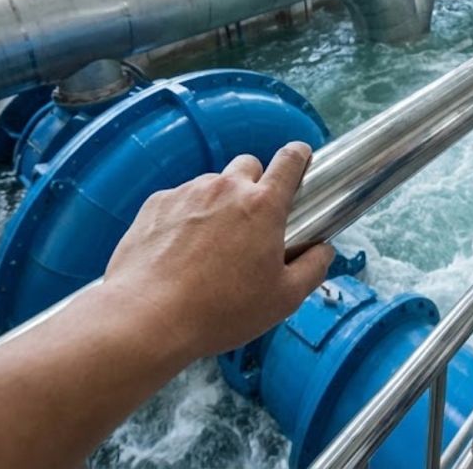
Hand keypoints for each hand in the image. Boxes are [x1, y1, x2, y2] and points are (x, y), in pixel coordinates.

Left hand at [99, 142, 334, 360]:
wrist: (149, 316)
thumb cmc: (220, 310)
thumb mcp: (284, 299)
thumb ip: (312, 268)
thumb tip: (323, 251)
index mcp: (263, 206)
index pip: (289, 161)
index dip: (299, 155)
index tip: (301, 158)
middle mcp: (225, 188)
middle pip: (248, 166)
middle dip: (254, 185)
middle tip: (251, 224)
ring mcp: (187, 192)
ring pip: (212, 185)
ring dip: (217, 204)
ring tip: (209, 248)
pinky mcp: (156, 204)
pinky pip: (179, 200)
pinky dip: (185, 218)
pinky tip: (179, 252)